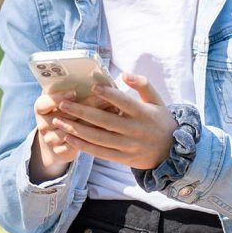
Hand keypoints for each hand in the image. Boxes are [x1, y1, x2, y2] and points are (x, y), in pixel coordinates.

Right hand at [30, 89, 115, 182]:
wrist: (56, 138)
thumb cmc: (63, 110)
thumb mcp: (61, 98)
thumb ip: (69, 88)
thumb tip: (90, 78)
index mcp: (41, 108)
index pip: (43, 103)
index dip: (57, 98)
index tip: (74, 93)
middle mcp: (42, 125)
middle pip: (63, 117)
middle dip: (85, 108)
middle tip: (103, 99)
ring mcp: (50, 140)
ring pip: (73, 132)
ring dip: (93, 123)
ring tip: (111, 112)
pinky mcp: (60, 152)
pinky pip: (78, 145)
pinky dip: (94, 137)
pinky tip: (108, 129)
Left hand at [51, 74, 176, 169]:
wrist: (172, 152)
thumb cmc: (160, 121)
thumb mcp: (157, 101)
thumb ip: (143, 85)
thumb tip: (124, 74)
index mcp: (143, 114)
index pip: (124, 103)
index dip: (109, 95)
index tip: (92, 87)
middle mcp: (134, 130)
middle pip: (105, 121)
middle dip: (82, 112)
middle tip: (63, 104)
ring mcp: (128, 146)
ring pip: (99, 138)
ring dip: (77, 129)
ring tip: (59, 121)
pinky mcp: (122, 158)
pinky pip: (100, 153)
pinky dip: (83, 146)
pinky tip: (68, 137)